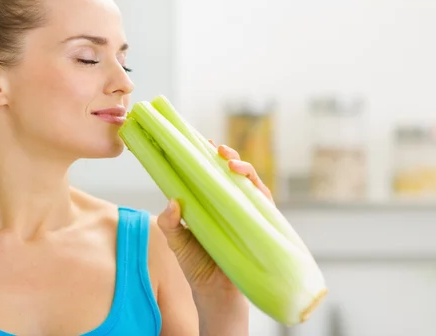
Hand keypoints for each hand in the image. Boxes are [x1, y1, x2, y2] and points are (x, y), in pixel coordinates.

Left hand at [157, 141, 273, 297]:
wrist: (216, 293)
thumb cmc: (197, 265)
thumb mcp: (177, 242)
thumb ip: (171, 223)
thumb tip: (173, 201)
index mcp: (209, 203)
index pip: (210, 174)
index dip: (207, 156)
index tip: (201, 142)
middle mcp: (229, 204)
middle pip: (232, 173)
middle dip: (228, 156)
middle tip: (217, 149)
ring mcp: (246, 213)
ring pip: (250, 183)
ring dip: (243, 168)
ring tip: (230, 162)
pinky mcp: (261, 224)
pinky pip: (264, 203)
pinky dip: (258, 189)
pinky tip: (248, 181)